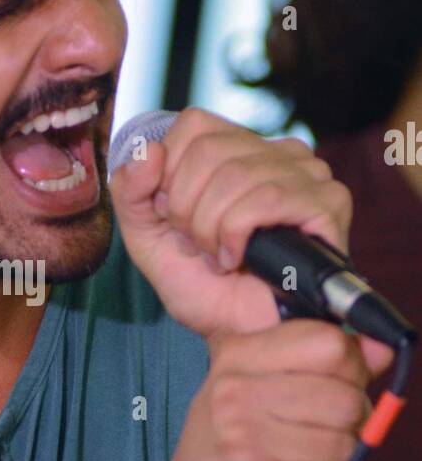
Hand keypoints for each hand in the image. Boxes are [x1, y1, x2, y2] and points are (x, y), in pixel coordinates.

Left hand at [109, 107, 353, 339]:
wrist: (237, 336)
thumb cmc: (202, 287)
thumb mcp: (147, 237)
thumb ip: (132, 192)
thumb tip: (148, 151)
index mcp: (238, 149)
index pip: (194, 124)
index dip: (171, 174)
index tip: (175, 218)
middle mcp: (277, 152)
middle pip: (209, 150)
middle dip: (187, 210)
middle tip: (198, 245)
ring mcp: (308, 174)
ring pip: (235, 175)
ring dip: (210, 228)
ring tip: (219, 256)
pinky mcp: (328, 203)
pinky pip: (266, 198)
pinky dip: (237, 234)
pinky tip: (238, 259)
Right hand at [154, 318, 393, 460]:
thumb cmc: (231, 446)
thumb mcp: (257, 387)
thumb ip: (318, 362)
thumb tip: (382, 348)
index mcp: (237, 359)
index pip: (329, 344)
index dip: (351, 366)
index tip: (339, 383)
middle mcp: (235, 394)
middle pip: (346, 398)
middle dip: (352, 422)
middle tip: (327, 434)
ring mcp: (245, 441)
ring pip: (345, 445)